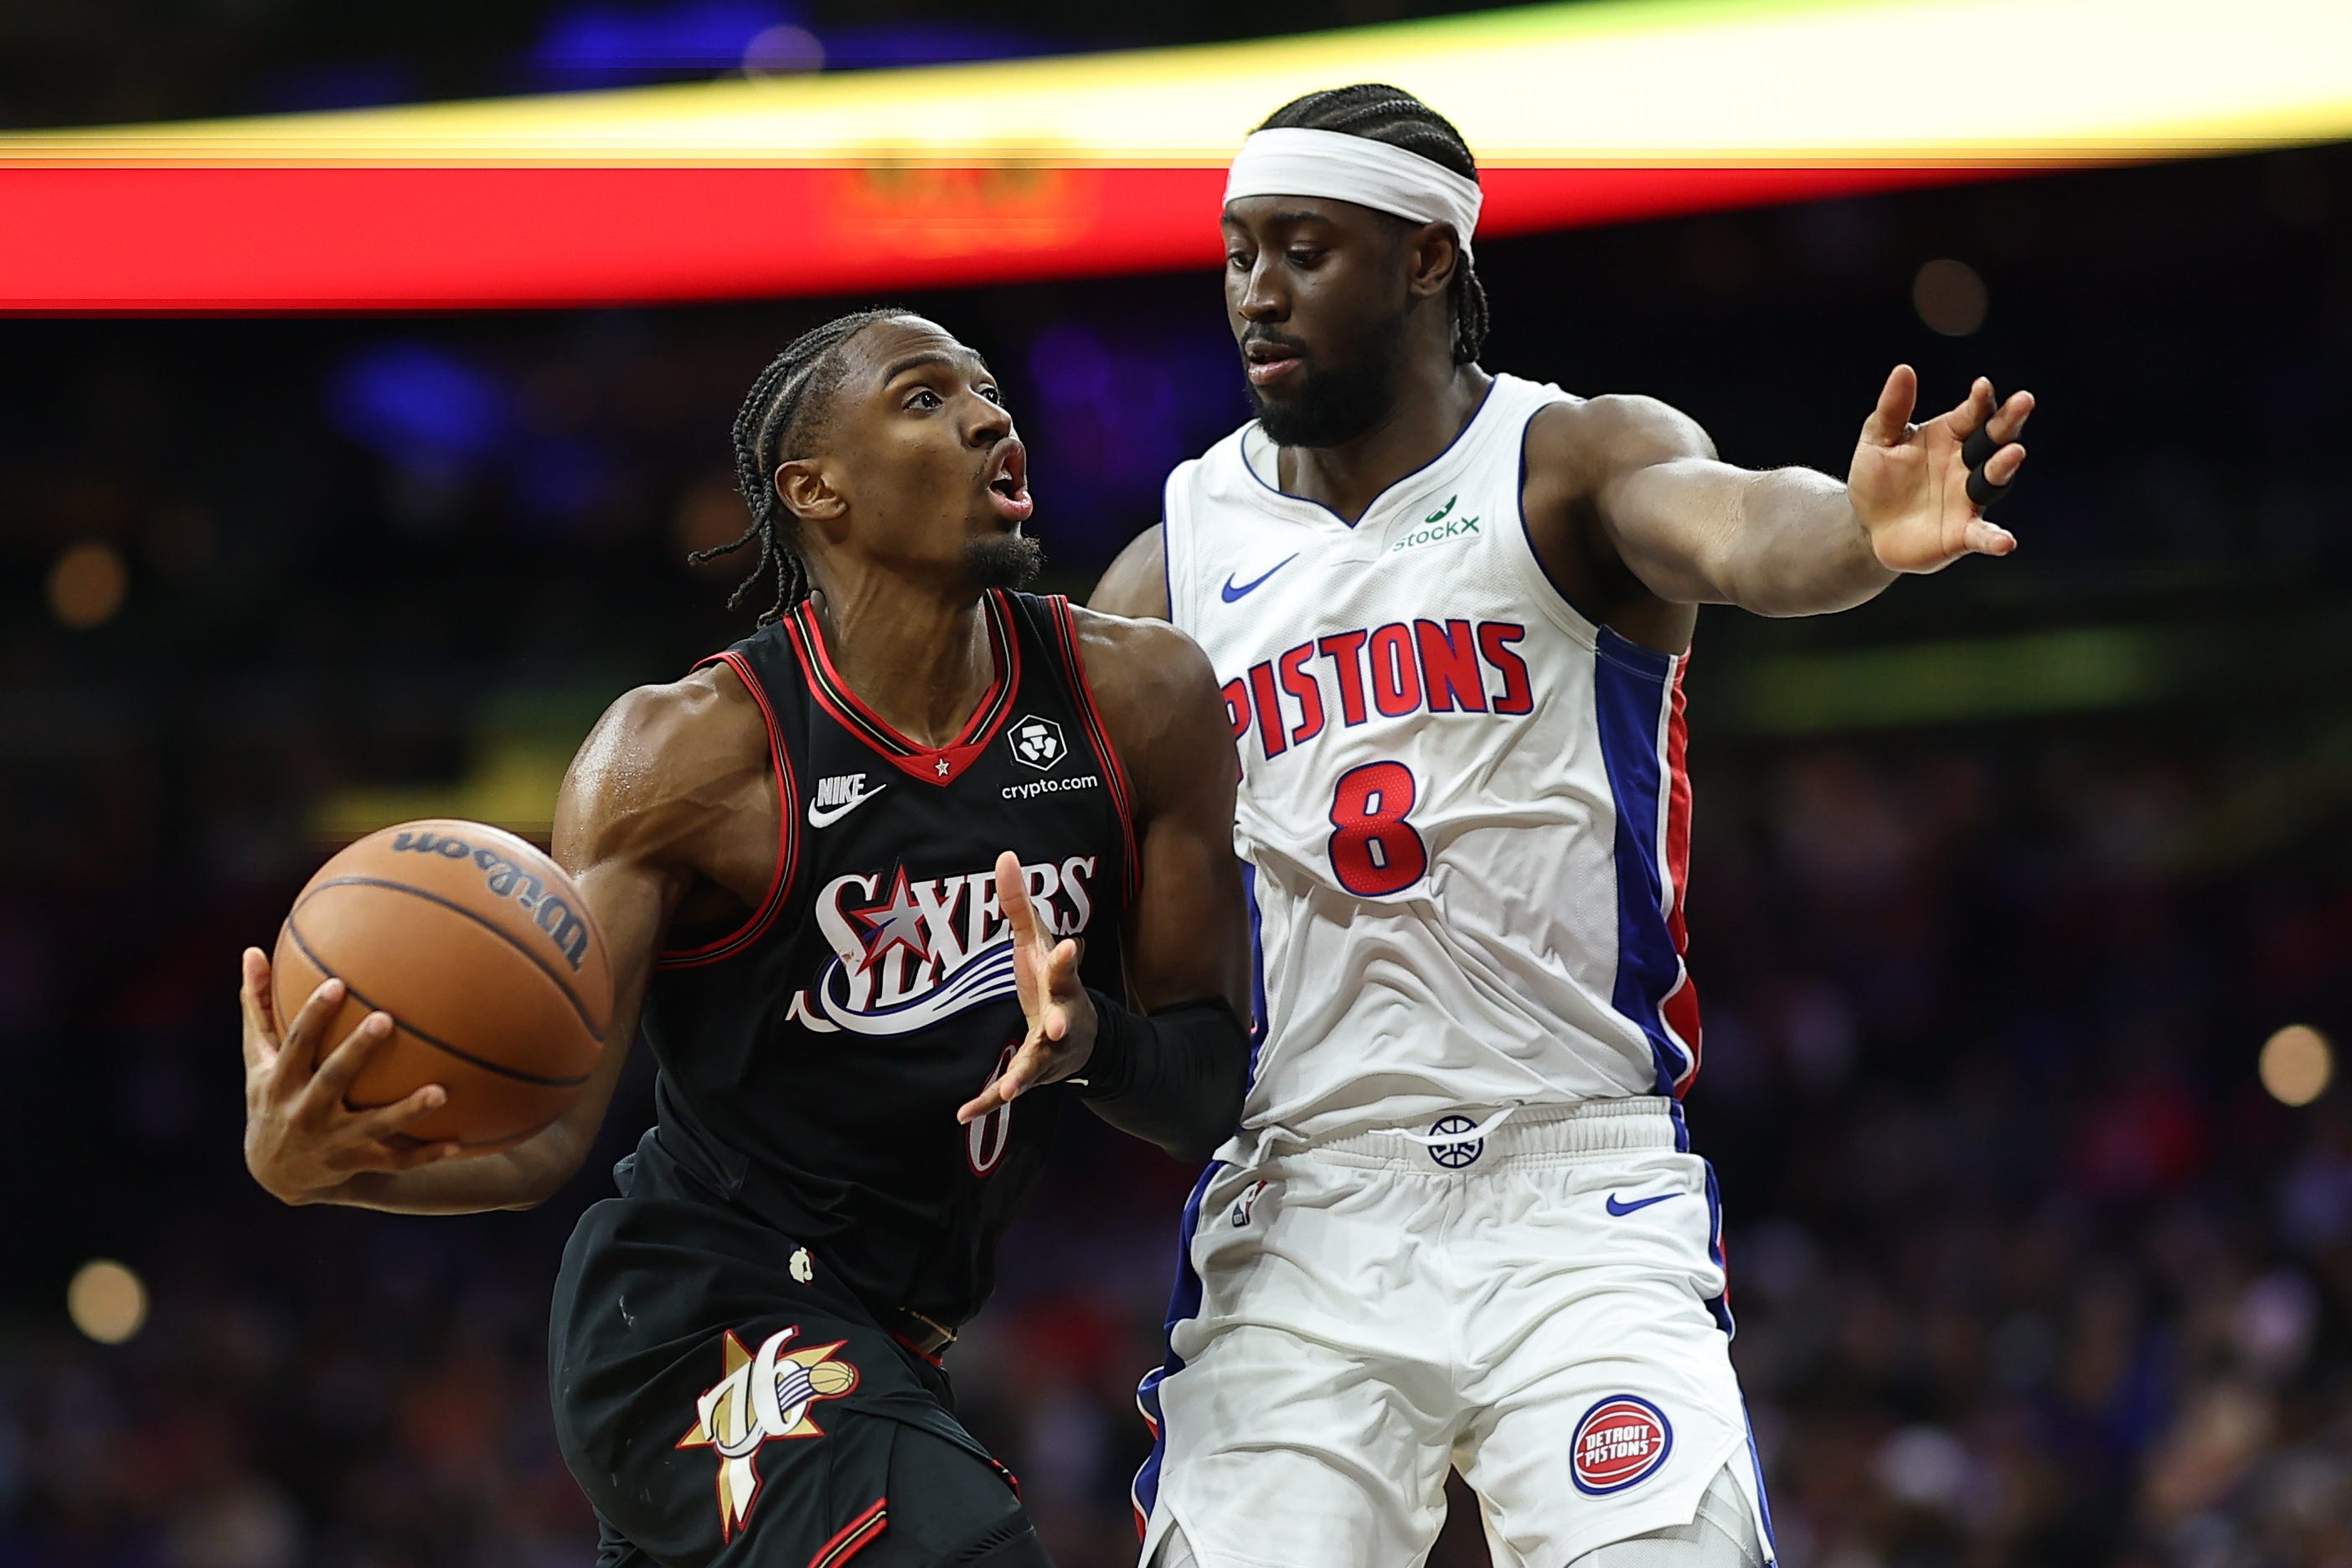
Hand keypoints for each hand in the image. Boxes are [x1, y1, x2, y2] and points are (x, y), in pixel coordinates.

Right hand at [240, 946, 458, 1203]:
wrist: (275, 1173)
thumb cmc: (272, 1097)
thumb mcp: (257, 1059)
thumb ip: (258, 1007)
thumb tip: (253, 951)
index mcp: (281, 1081)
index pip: (296, 1043)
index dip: (313, 1015)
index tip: (336, 984)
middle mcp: (304, 1112)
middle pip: (333, 1079)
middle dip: (356, 1052)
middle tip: (386, 1019)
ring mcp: (330, 1142)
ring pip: (372, 1126)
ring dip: (406, 1112)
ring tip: (441, 1092)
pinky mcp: (353, 1163)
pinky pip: (393, 1161)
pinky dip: (424, 1155)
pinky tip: (458, 1143)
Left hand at [956, 852, 1096, 1125]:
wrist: (1082, 1037)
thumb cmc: (1052, 981)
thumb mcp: (1036, 941)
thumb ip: (1019, 902)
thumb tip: (1005, 854)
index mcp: (1062, 983)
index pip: (1065, 967)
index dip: (1064, 958)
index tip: (1066, 946)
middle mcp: (1062, 1018)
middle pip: (1062, 1019)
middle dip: (1060, 1022)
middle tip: (1056, 1026)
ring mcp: (1049, 1051)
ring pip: (1038, 1064)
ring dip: (1024, 1076)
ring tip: (1009, 1090)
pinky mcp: (1032, 1074)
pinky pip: (1007, 1088)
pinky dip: (985, 1102)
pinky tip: (964, 1114)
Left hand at [1848, 367, 2033, 572]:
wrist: (1866, 525)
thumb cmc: (1877, 478)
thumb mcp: (1878, 441)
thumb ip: (1892, 409)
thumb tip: (1903, 370)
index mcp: (1951, 436)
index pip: (1972, 414)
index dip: (1979, 400)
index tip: (1982, 386)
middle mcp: (1967, 465)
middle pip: (1994, 440)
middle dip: (2009, 422)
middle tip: (2024, 402)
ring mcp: (1968, 499)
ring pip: (1993, 481)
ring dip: (2004, 467)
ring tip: (2013, 453)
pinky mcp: (1962, 534)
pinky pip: (1983, 536)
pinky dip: (1995, 539)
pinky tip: (2005, 543)